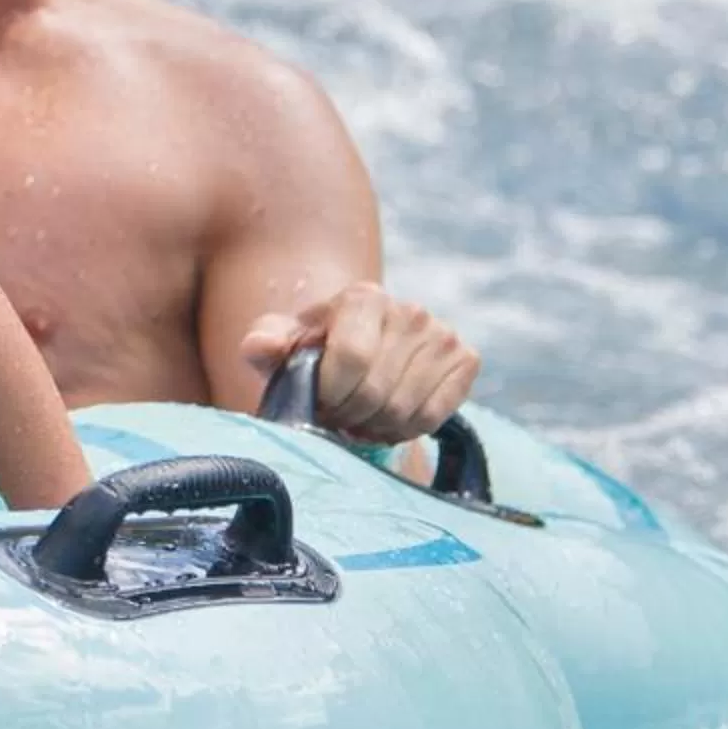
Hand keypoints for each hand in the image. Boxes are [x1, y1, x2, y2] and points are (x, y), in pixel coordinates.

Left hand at [239, 283, 478, 445]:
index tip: (317, 403)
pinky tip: (386, 420)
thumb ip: (265, 344)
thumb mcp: (280, 344)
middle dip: (348, 416)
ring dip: (374, 426)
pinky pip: (433, 416)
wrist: (358, 349)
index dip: (329, 395)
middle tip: (336, 417)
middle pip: (377, 391)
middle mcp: (410, 310)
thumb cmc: (313, 350)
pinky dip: (404, 430)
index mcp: (363, 297)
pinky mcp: (466, 359)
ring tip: (357, 418)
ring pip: (404, 409)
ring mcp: (443, 334)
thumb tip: (261, 347)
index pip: (352, 358)